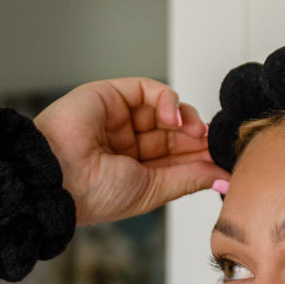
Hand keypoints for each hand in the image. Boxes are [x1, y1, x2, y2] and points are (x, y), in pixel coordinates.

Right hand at [34, 77, 227, 226]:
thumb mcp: (153, 190)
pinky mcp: (112, 94)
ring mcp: (120, 119)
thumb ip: (188, 178)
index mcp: (135, 170)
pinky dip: (168, 100)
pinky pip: (149, 90)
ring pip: (164, 111)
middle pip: (174, 134)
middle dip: (198, 138)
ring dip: (187, 119)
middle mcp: (127, 144)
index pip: (176, 158)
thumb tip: (222, 178)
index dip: (201, 158)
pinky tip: (174, 118)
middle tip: (217, 144)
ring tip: (196, 132)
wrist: (59, 177)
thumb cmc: (94, 193)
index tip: (225, 162)